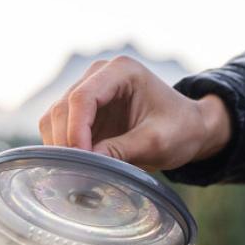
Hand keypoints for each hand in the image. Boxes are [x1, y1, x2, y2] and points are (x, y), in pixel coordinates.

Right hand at [38, 56, 230, 170]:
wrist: (189, 127)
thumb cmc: (180, 129)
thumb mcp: (156, 142)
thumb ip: (122, 150)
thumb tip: (88, 163)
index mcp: (121, 71)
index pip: (82, 97)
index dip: (75, 130)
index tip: (82, 159)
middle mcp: (100, 75)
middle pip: (63, 107)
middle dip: (66, 142)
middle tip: (76, 173)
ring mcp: (89, 92)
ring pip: (55, 118)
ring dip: (61, 146)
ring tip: (77, 172)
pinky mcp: (85, 113)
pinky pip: (60, 129)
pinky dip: (64, 149)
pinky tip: (78, 166)